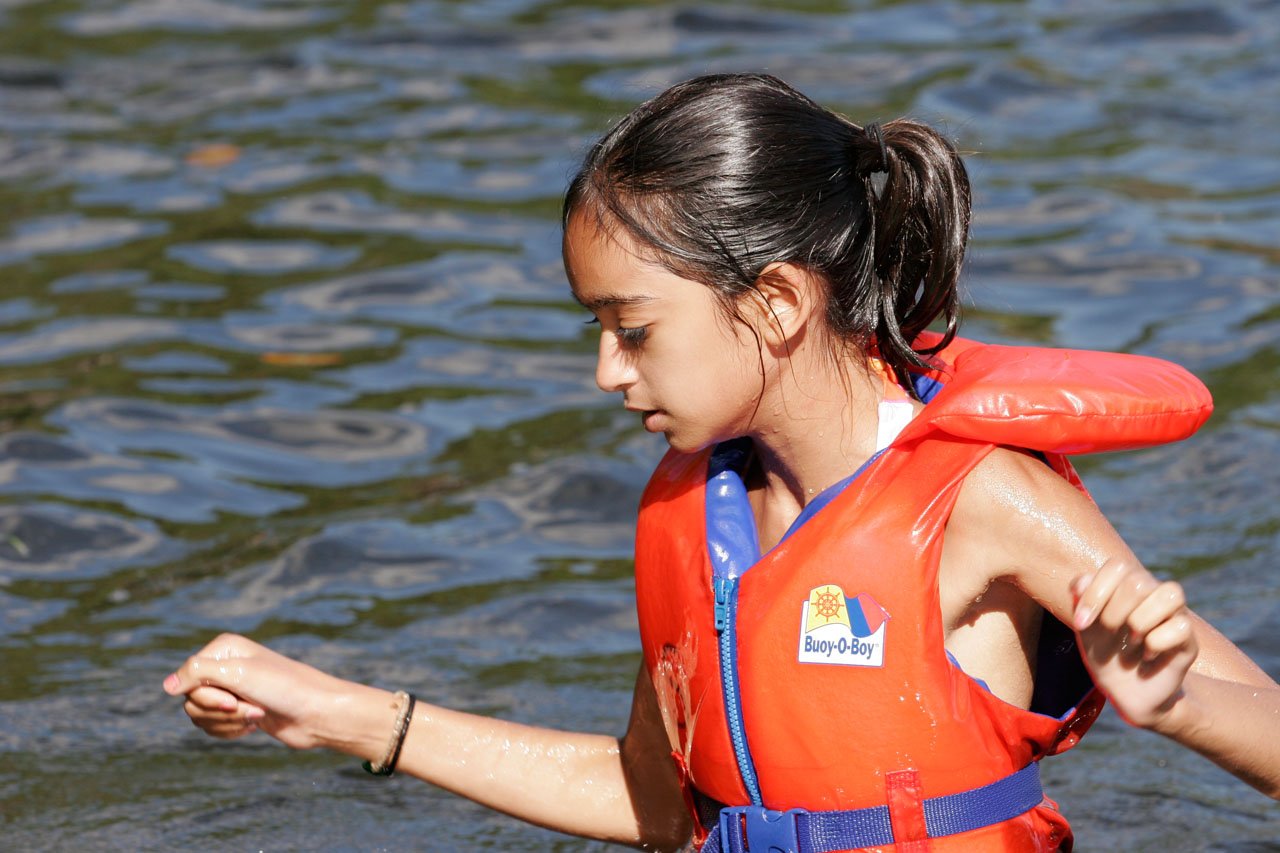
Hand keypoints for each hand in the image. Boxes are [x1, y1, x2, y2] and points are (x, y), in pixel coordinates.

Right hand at [163, 633, 354, 749]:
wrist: (316, 713)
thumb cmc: (283, 687)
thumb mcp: (239, 673)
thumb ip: (198, 673)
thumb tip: (167, 686)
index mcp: (223, 649)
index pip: (187, 680)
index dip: (207, 697)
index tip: (235, 698)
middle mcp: (223, 666)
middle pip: (191, 702)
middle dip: (222, 712)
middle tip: (254, 709)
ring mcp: (230, 689)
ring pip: (200, 718)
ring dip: (229, 723)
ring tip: (258, 716)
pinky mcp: (237, 711)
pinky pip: (213, 728)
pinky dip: (232, 731)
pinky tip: (255, 725)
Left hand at [1071, 557, 1197, 728]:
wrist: (1126, 693)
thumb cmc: (1106, 653)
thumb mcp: (1086, 628)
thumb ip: (1080, 601)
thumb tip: (1081, 583)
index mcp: (1127, 586)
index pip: (1118, 566)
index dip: (1096, 592)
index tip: (1081, 623)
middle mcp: (1153, 594)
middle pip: (1139, 581)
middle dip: (1114, 610)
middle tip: (1109, 631)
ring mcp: (1174, 616)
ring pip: (1170, 593)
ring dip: (1140, 621)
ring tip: (1132, 641)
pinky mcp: (1188, 641)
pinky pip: (1181, 627)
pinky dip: (1156, 644)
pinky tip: (1147, 657)